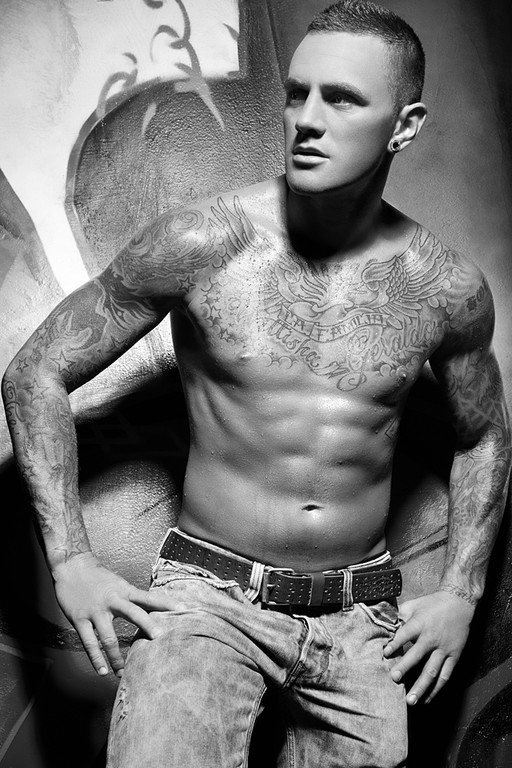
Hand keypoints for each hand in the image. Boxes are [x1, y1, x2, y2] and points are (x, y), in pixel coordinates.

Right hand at [53, 552, 160, 676]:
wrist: (72, 566)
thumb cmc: (97, 576)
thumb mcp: (118, 584)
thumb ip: (131, 599)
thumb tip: (150, 611)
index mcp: (124, 591)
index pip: (149, 598)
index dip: (166, 603)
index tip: (183, 609)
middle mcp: (112, 600)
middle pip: (134, 614)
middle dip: (148, 626)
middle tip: (160, 639)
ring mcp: (96, 611)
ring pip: (109, 637)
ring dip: (117, 657)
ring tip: (124, 672)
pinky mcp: (79, 619)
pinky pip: (89, 643)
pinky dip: (96, 658)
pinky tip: (102, 670)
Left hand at [383, 590, 474, 704]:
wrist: (459, 603)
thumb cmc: (432, 604)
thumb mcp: (414, 605)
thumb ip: (399, 616)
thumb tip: (384, 625)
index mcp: (420, 623)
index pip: (404, 635)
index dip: (394, 644)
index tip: (385, 654)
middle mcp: (432, 638)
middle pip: (417, 655)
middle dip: (405, 667)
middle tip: (394, 679)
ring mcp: (444, 649)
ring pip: (432, 671)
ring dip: (421, 687)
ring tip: (410, 700)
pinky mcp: (454, 656)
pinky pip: (445, 676)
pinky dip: (436, 689)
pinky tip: (427, 699)